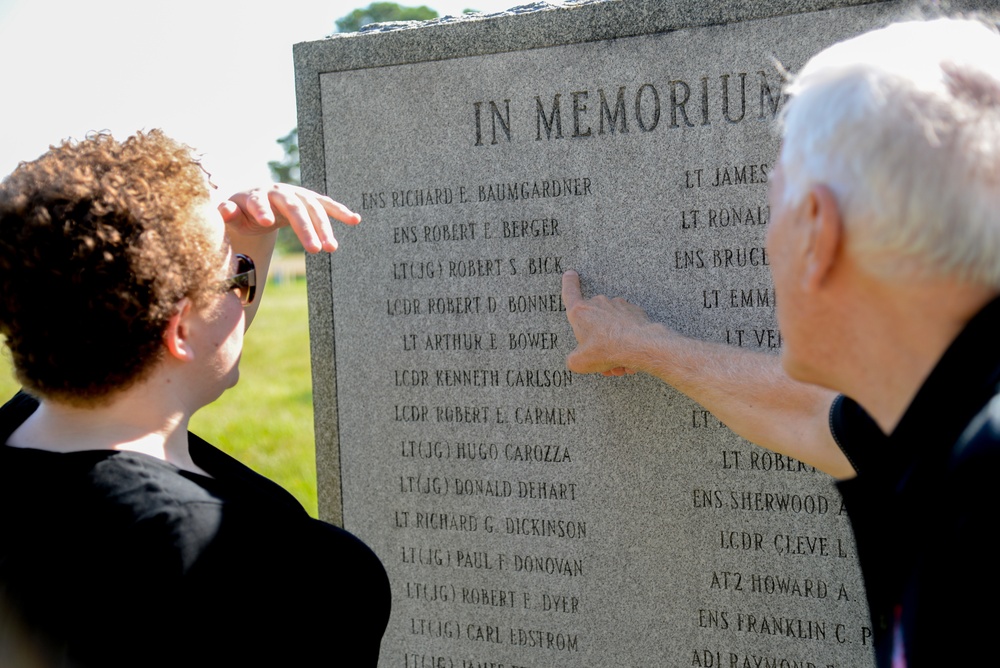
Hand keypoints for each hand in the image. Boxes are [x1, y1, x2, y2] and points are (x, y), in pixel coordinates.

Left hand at [219, 184, 360, 252]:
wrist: (254, 203)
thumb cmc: (240, 213)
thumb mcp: (231, 216)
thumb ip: (227, 214)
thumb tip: (225, 209)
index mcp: (255, 195)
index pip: (259, 201)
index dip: (262, 210)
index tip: (267, 222)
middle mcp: (278, 191)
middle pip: (293, 207)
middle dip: (305, 228)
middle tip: (314, 250)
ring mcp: (296, 194)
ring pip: (312, 208)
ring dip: (324, 227)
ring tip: (332, 248)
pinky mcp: (308, 200)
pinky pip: (326, 205)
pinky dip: (340, 212)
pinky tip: (355, 219)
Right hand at [562, 270, 646, 375]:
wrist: (639, 345)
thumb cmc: (606, 350)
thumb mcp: (580, 362)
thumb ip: (574, 358)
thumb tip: (579, 357)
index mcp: (581, 312)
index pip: (570, 292)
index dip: (568, 283)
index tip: (570, 274)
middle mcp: (598, 303)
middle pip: (593, 321)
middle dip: (596, 338)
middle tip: (602, 358)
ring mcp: (618, 305)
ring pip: (611, 325)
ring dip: (613, 341)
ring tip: (619, 361)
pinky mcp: (634, 311)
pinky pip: (626, 325)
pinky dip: (627, 338)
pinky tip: (630, 353)